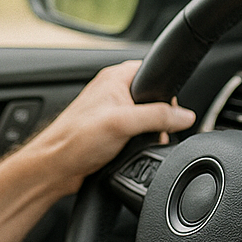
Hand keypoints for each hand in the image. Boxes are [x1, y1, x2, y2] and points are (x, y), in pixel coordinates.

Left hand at [23, 61, 194, 191]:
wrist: (56, 169)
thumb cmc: (75, 140)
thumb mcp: (123, 123)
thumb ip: (157, 116)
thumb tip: (185, 116)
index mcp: (115, 78)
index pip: (153, 72)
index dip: (166, 90)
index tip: (170, 109)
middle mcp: (113, 92)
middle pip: (153, 99)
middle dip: (160, 117)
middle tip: (151, 131)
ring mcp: (111, 113)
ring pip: (146, 119)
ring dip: (149, 133)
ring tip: (137, 143)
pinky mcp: (111, 133)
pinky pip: (136, 134)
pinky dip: (139, 144)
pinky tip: (132, 152)